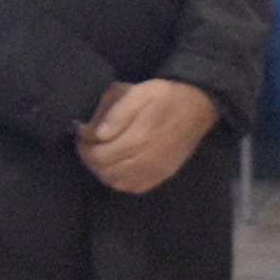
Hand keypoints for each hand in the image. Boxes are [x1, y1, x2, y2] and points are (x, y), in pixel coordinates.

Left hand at [74, 78, 217, 194]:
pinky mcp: (163, 175)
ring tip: (99, 155)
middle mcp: (147, 160)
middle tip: (87, 145)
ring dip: (102, 171)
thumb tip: (96, 134)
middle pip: (106, 171)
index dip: (84, 148)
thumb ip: (116, 113)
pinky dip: (119, 181)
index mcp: (139, 138)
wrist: (199, 106)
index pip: (99, 156)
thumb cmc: (166, 95)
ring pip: (118, 183)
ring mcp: (156, 170)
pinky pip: (134, 188)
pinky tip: (116, 166)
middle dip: (90, 159)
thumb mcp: (139, 92)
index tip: (80, 135)